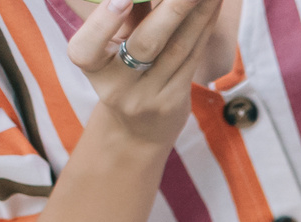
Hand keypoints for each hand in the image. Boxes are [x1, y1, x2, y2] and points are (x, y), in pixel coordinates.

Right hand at [64, 0, 221, 146]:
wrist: (138, 130)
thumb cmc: (122, 73)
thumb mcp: (112, 47)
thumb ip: (126, 17)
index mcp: (90, 66)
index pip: (87, 47)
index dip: (103, 22)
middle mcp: (116, 86)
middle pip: (146, 45)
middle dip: (172, 10)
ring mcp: (148, 97)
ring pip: (177, 48)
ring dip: (198, 13)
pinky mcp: (175, 101)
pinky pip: (192, 57)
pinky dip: (203, 28)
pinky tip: (213, 6)